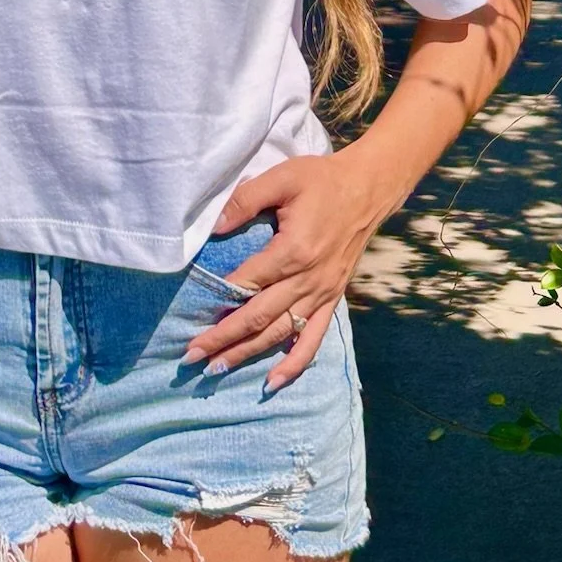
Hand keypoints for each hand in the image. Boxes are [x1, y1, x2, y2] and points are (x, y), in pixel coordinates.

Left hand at [182, 151, 388, 392]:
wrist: (369, 189)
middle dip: (223, 339)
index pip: (248, 284)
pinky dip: (294, 364)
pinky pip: (314, 339)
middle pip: (259, 317)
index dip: (219, 303)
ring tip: (217, 369)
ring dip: (248, 353)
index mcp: (293, 250)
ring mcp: (322, 293)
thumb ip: (245, 201)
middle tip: (191, 356)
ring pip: (280, 333)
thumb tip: (213, 228)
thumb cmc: (322, 180)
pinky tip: (274, 382)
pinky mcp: (332, 298)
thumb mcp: (281, 178)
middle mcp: (308, 279)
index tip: (192, 319)